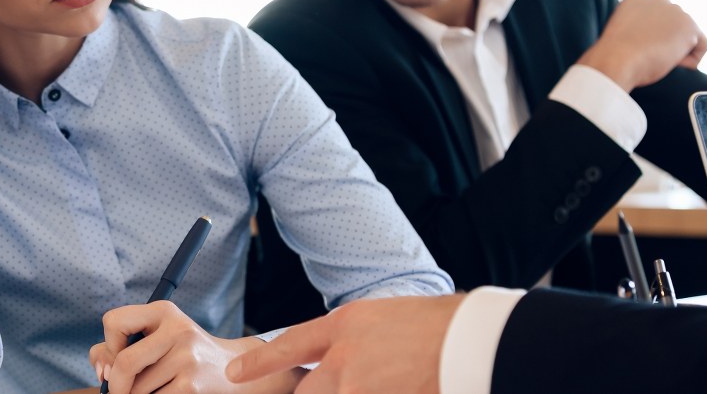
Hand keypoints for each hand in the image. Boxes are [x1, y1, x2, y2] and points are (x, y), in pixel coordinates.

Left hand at [89, 301, 302, 393]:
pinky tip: (169, 393)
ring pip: (137, 390)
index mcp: (164, 311)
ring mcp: (187, 360)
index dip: (108, 346)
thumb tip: (103, 374)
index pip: (113, 322)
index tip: (120, 356)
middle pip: (124, 364)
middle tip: (121, 391)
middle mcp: (178, 330)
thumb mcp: (155, 338)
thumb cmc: (182, 355)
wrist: (233, 370)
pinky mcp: (192, 388)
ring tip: (158, 387)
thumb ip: (116, 349)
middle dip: (116, 385)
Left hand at [226, 294, 465, 393]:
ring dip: (350, 391)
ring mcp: (360, 389)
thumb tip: (331, 359)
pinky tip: (393, 386)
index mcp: (344, 328)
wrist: (472, 342)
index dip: (258, 364)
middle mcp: (344, 362)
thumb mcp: (384, 319)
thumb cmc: (439, 327)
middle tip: (347, 381)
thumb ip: (350, 341)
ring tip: (382, 378)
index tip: (234, 373)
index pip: (288, 346)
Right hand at [577, 0, 706, 90]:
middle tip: (647, 54)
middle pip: (674, 24)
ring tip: (656, 58)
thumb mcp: (622, 34)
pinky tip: (672, 63)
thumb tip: (653, 39)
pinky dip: (691, 60)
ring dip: (676, 50)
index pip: (656, 17)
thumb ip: (638, 28)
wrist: (616, 59)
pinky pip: (702, 46)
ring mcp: (676, 11)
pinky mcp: (689, 26)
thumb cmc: (614, 55)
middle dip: (666, 40)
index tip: (636, 47)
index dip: (650, 37)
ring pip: (686, 36)